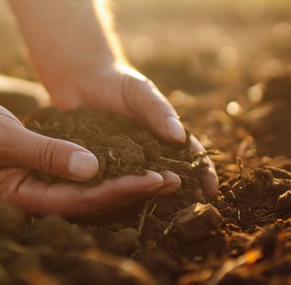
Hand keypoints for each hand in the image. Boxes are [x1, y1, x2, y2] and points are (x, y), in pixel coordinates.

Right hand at [0, 99, 181, 216]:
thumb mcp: (7, 139)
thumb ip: (48, 153)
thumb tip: (92, 168)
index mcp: (26, 198)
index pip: (84, 201)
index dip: (122, 190)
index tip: (155, 178)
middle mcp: (36, 199)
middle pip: (93, 203)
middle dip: (133, 191)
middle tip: (173, 180)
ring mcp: (39, 188)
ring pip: (89, 193)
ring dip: (124, 183)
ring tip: (161, 175)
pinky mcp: (41, 175)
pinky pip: (79, 179)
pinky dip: (105, 172)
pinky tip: (127, 164)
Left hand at [47, 61, 218, 196]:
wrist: (80, 80)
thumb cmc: (117, 82)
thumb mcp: (140, 91)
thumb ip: (158, 110)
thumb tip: (180, 136)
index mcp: (164, 136)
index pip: (189, 156)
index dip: (202, 172)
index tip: (210, 188)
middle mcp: (147, 153)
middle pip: (169, 176)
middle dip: (181, 192)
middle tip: (189, 209)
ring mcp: (124, 162)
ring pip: (140, 184)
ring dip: (149, 197)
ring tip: (157, 211)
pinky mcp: (99, 167)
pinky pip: (110, 182)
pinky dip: (116, 194)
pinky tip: (118, 204)